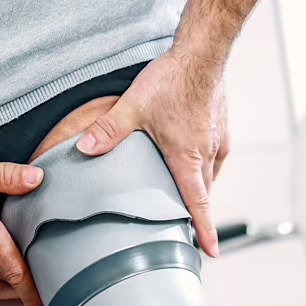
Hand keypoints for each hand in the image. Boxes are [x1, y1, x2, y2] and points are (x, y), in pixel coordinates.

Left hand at [76, 47, 228, 256]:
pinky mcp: (222, 127)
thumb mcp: (133, 106)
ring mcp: (218, 140)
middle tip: (187, 228)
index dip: (205, 230)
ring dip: (200, 188)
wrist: (203, 52)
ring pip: (210, 176)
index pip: (198, 203)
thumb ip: (108, 130)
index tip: (211, 252)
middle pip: (204, 194)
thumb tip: (83, 149)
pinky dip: (204, 167)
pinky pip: (214, 157)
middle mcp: (207, 153)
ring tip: (186, 196)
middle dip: (196, 212)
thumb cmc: (173, 79)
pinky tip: (191, 159)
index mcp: (188, 157)